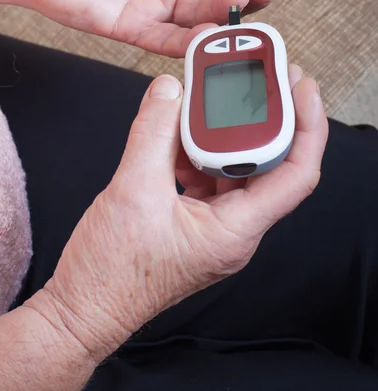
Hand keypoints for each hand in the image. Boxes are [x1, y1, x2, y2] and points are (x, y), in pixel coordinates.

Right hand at [29, 65, 327, 361]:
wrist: (83, 308)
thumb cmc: (110, 272)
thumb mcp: (131, 191)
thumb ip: (152, 133)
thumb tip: (168, 90)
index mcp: (234, 231)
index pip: (294, 174)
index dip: (307, 126)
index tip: (300, 87)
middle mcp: (233, 231)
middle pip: (267, 166)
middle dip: (264, 121)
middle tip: (258, 82)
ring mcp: (213, 228)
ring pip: (233, 170)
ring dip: (220, 136)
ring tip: (204, 106)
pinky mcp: (192, 223)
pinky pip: (206, 178)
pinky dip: (194, 152)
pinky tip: (173, 137)